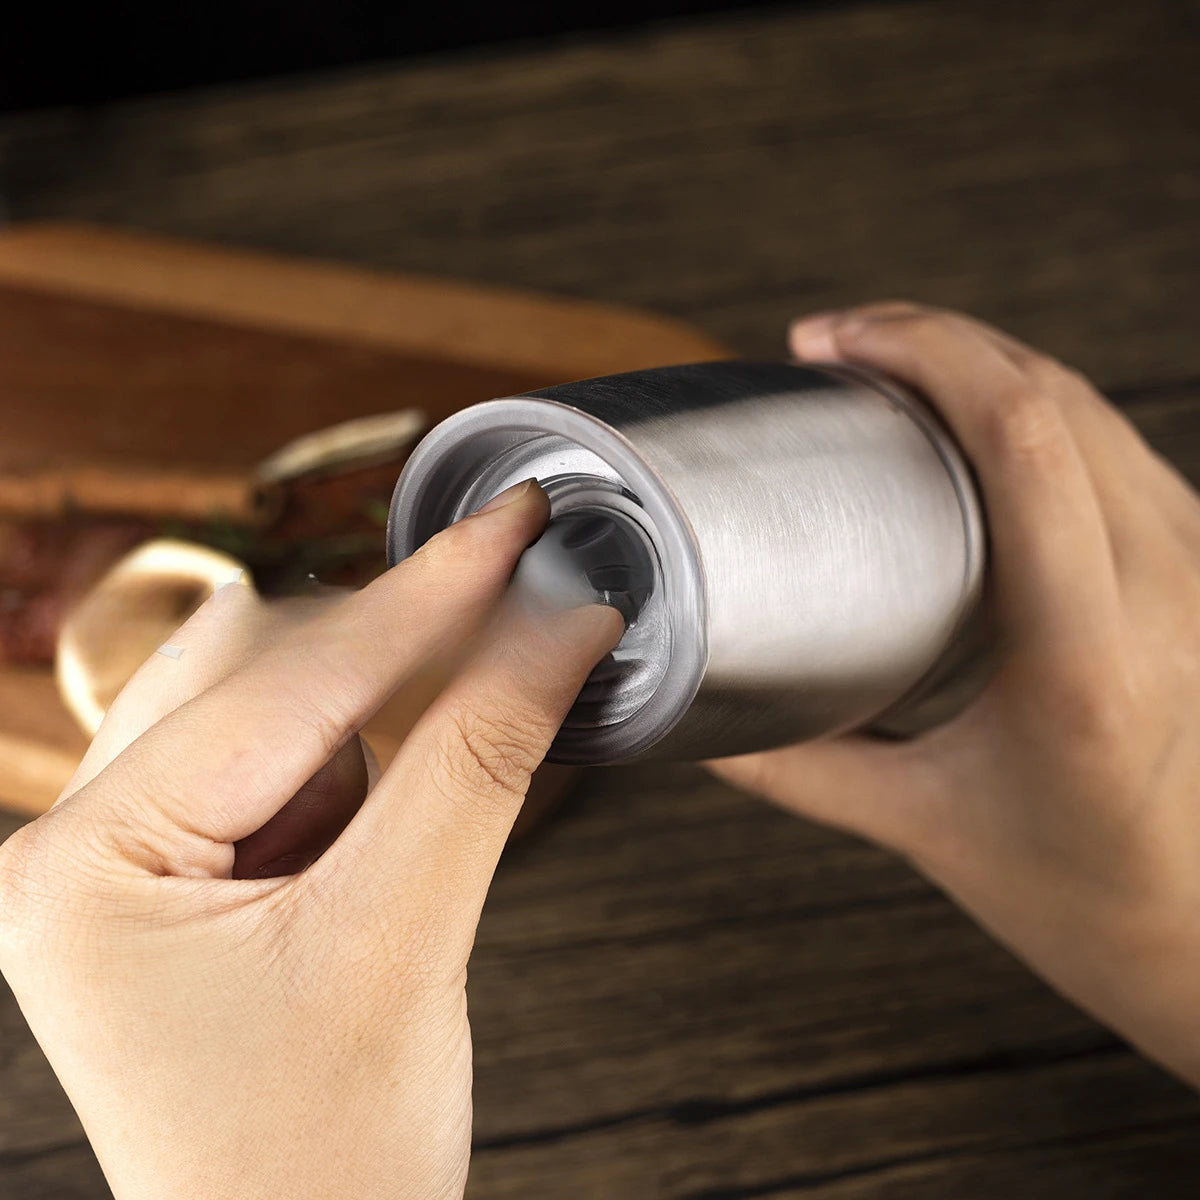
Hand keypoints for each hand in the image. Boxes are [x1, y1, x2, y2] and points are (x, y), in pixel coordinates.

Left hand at [0, 480, 621, 1199]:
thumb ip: (481, 760)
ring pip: (274, 711)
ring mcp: (129, 862)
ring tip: (418, 811)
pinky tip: (392, 821)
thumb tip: (560, 626)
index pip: (286, 688)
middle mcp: (79, 849)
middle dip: (396, 650)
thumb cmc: (323, 1162)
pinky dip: (363, 764)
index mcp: (82, 868)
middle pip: (262, 676)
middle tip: (516, 599)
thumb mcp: (407, 941)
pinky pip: (282, 767)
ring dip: (377, 719)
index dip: (422, 598)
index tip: (513, 525)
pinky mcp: (187, 875)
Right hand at [710, 302, 1199, 1085]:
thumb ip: (793, 768)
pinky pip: (1114, 445)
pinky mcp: (1199, 567)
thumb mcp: (919, 825)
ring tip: (885, 366)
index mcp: (1087, 662)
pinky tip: (966, 415)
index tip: (829, 346)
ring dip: (984, 362)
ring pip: (1090, 406)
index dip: (926, 353)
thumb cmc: (1076, 890)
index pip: (1026, 443)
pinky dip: (1030, 405)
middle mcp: (1166, 597)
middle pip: (1055, 396)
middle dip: (934, 340)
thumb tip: (696, 717)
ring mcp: (1198, 573)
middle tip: (832, 343)